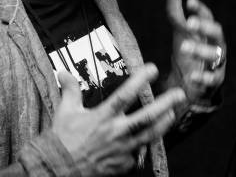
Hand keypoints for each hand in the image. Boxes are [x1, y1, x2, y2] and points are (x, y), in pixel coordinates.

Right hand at [53, 64, 185, 176]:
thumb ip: (70, 91)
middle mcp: (114, 132)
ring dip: (163, 124)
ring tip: (173, 113)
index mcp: (102, 117)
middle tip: (179, 94)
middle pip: (146, 116)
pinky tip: (147, 139)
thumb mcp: (64, 113)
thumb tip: (63, 73)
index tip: (153, 69)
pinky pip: (137, 154)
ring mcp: (121, 150)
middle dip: (165, 104)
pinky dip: (141, 146)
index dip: (140, 81)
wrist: (56, 170)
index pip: (125, 95)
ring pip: (148, 135)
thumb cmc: (61, 141)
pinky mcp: (122, 165)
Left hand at [166, 0, 225, 104]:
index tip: (189, 1)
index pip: (208, 17)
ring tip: (184, 47)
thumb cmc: (188, 57)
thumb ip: (177, 16)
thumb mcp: (181, 35)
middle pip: (217, 33)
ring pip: (215, 55)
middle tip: (189, 23)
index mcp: (209, 34)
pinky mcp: (214, 83)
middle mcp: (217, 47)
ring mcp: (217, 65)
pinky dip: (203, 77)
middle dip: (204, 27)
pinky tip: (192, 76)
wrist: (191, 88)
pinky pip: (212, 79)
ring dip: (200, 50)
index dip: (200, 9)